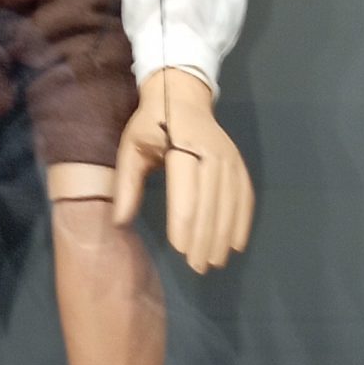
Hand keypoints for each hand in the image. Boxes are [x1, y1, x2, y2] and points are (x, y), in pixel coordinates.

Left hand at [112, 68, 253, 273]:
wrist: (181, 97)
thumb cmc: (150, 125)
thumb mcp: (131, 148)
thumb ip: (127, 184)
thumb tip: (119, 221)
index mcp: (182, 145)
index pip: (186, 191)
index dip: (184, 223)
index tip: (180, 250)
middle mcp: (212, 152)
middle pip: (211, 202)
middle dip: (205, 238)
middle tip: (197, 267)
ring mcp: (229, 157)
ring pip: (230, 202)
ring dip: (224, 235)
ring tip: (214, 262)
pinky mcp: (239, 163)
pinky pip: (244, 196)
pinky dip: (242, 221)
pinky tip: (236, 244)